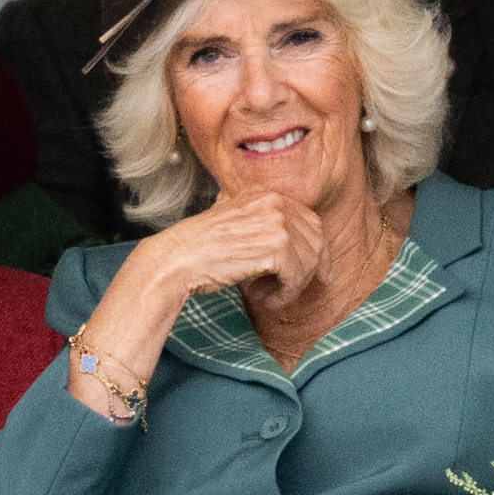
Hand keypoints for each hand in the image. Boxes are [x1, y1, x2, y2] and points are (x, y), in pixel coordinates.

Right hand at [152, 187, 329, 304]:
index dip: (316, 246)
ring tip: (271, 296)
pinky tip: (267, 300)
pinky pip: (295, 277)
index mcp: (264, 194)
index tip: (318, 268)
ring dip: (293, 285)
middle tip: (303, 287)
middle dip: (314, 266)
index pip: (307, 218)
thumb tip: (281, 240)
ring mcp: (276, 225)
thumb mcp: (228, 220)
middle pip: (315, 238)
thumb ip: (254, 220)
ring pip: (307, 260)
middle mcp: (274, 204)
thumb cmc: (195, 248)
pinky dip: (285, 294)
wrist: (176, 259)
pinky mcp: (275, 249)